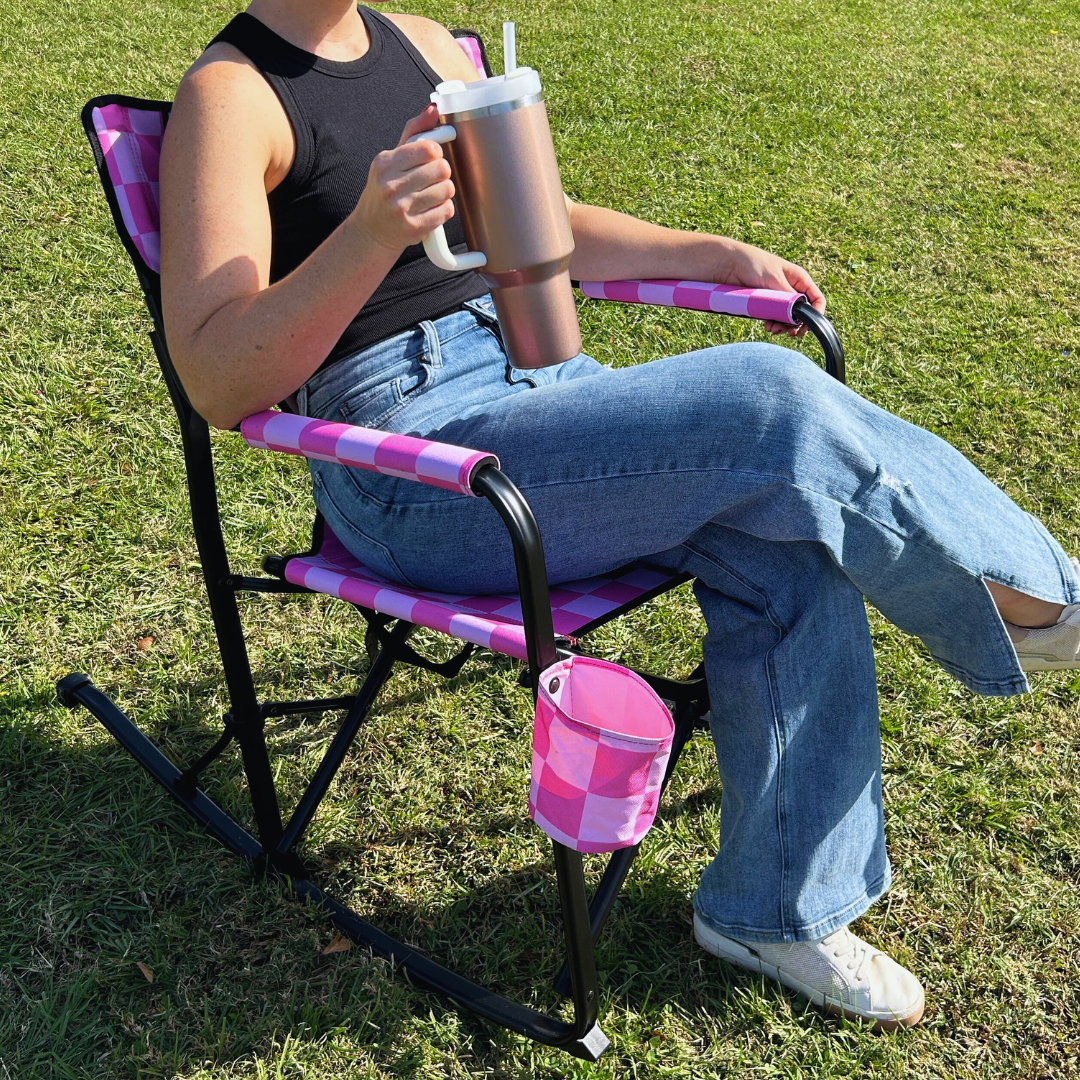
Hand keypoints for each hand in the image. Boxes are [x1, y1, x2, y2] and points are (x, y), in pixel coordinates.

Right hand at [352, 104, 455, 253]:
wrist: (371, 230)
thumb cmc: (384, 190)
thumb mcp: (392, 159)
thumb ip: (414, 132)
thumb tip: (433, 110)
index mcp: (385, 163)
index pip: (428, 148)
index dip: (436, 152)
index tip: (432, 158)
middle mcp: (391, 186)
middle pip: (441, 169)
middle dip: (442, 172)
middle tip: (433, 178)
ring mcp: (402, 209)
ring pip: (447, 190)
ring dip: (445, 191)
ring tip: (433, 194)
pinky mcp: (414, 228)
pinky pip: (446, 211)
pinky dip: (444, 209)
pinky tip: (432, 209)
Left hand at [717, 240, 824, 336]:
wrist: (727, 265)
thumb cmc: (753, 263)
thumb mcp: (774, 279)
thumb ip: (788, 297)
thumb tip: (800, 314)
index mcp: (799, 280)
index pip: (816, 299)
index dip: (816, 314)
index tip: (807, 325)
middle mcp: (791, 290)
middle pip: (803, 313)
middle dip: (798, 324)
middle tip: (790, 333)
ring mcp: (778, 299)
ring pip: (788, 319)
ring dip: (784, 327)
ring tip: (774, 329)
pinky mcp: (765, 305)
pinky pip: (774, 319)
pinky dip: (773, 325)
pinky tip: (768, 327)